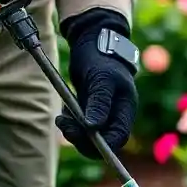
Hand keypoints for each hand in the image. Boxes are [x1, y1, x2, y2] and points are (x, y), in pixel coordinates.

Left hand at [56, 9, 138, 157]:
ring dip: (74, 131)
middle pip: (102, 141)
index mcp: (125, 110)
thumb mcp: (101, 79)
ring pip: (89, 135)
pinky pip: (81, 126)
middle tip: (63, 124)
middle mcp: (116, 116)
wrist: (93, 42)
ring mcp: (104, 114)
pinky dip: (71, 122)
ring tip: (61, 117)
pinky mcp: (91, 111)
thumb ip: (99, 103)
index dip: (101, 144)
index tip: (80, 137)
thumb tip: (92, 128)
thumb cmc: (101, 58)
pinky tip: (64, 111)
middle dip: (82, 138)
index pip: (117, 138)